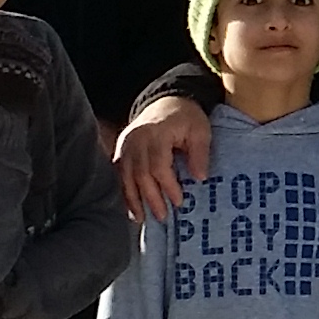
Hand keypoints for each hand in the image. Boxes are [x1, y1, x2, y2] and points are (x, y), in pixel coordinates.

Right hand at [116, 96, 214, 222]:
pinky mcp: (120, 148)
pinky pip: (118, 172)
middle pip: (140, 174)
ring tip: (141, 218)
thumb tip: (200, 178)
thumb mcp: (200, 131)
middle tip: (163, 216)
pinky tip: (129, 206)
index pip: (159, 166)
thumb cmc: (186, 118)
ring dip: (133, 199)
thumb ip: (200, 153)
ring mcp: (125, 144)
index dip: (168, 186)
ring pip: (125, 176)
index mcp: (157, 134)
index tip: (179, 202)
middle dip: (151, 198)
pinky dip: (123, 190)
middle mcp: (136, 139)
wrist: (166, 100)